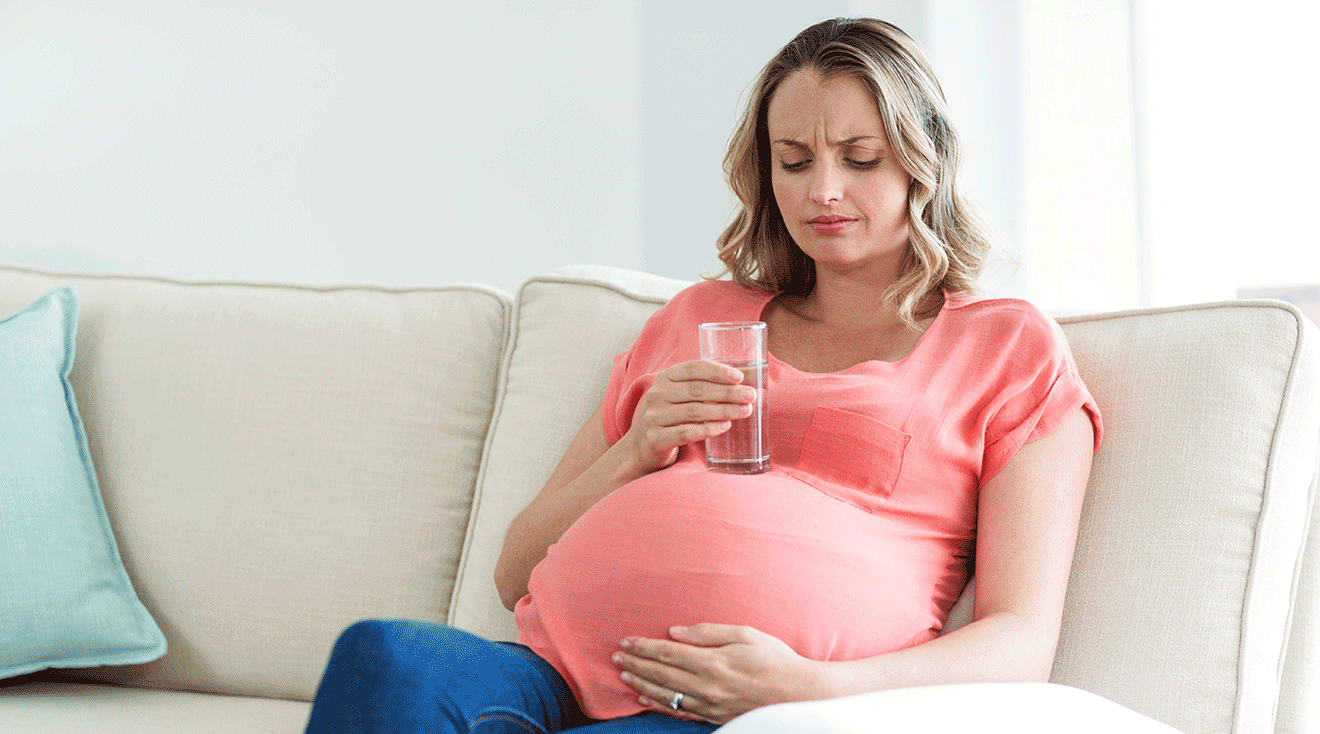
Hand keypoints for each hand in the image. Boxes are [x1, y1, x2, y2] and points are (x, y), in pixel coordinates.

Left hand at [612, 624, 824, 724]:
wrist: (798, 694)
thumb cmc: (776, 659)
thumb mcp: (745, 634)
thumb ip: (708, 632)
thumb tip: (675, 631)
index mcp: (712, 662)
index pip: (667, 653)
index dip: (643, 646)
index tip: (626, 640)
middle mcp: (706, 685)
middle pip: (661, 674)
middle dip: (636, 663)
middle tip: (616, 656)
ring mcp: (709, 704)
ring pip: (666, 694)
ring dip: (642, 683)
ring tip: (624, 674)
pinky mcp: (714, 716)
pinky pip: (680, 711)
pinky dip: (659, 705)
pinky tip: (645, 699)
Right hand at [623, 360, 755, 472]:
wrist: (642, 445)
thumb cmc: (671, 415)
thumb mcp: (681, 395)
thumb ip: (705, 385)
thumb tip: (747, 378)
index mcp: (665, 377)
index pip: (693, 368)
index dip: (718, 371)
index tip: (740, 377)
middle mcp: (657, 394)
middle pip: (697, 390)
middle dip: (727, 392)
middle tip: (750, 396)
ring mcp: (654, 416)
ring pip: (694, 411)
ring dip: (723, 410)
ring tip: (745, 411)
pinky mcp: (656, 438)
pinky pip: (686, 432)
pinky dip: (708, 429)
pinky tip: (725, 427)